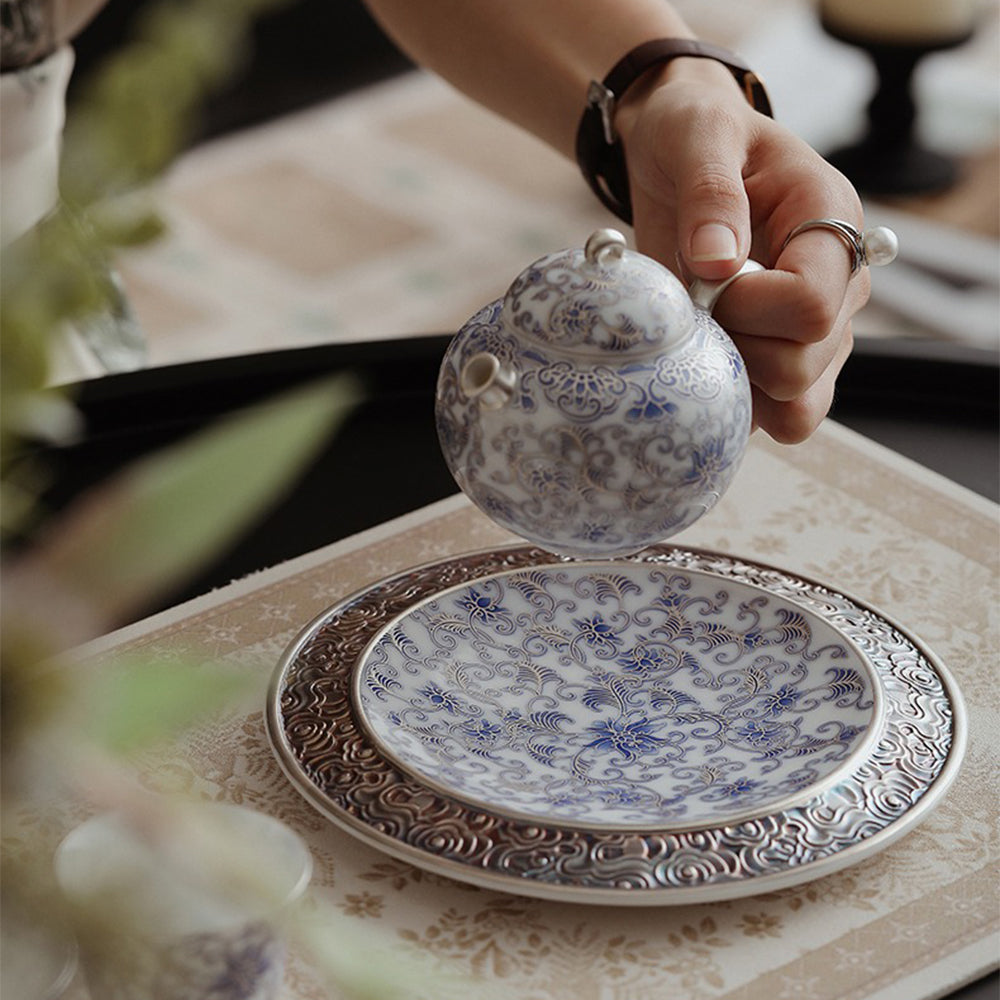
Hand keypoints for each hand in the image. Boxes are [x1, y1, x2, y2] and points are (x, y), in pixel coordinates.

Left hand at [618, 59, 868, 442]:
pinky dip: (734, 403)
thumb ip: (710, 194)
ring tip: (703, 331)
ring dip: (736, 382)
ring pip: (797, 406)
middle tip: (699, 304)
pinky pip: (775, 416)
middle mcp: (838, 284)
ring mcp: (815, 332)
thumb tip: (717, 262)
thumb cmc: (695, 134)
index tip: (707, 281)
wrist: (677, 154)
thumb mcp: (698, 135)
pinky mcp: (783, 360)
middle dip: (736, 347)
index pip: (813, 305)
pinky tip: (704, 362)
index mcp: (831, 223)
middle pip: (804, 366)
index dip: (749, 308)